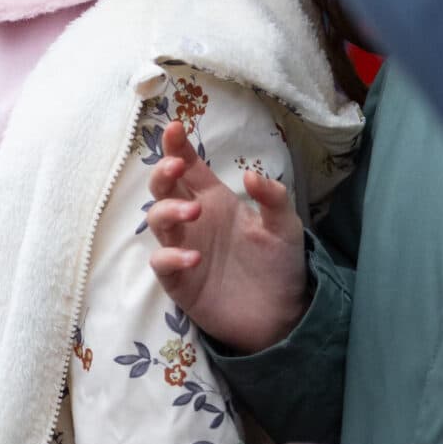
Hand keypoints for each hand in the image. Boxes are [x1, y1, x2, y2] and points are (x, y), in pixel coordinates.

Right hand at [146, 120, 309, 353]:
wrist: (281, 315)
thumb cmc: (279, 265)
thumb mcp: (285, 227)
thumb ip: (273, 198)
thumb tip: (249, 175)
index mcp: (215, 201)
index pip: (189, 168)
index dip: (177, 147)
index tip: (175, 127)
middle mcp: (193, 220)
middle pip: (164, 188)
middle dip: (163, 172)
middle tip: (176, 167)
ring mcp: (182, 248)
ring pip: (157, 219)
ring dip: (168, 211)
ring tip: (194, 213)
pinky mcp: (178, 279)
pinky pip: (162, 262)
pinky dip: (172, 257)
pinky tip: (194, 258)